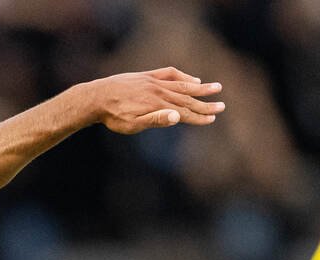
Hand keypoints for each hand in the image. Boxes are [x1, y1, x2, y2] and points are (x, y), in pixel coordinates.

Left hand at [84, 68, 223, 134]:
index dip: (199, 116)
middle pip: (187, 98)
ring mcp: (154, 82)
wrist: (96, 97)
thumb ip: (156, 120)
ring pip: (182, 85)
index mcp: (157, 105)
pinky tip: (191, 80)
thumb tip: (178, 117)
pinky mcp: (147, 76)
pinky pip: (169, 74)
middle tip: (222, 106)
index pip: (184, 112)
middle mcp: (159, 91)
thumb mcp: (133, 124)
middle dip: (206, 103)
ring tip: (216, 87)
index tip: (213, 118)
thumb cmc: (114, 116)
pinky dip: (183, 77)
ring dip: (200, 88)